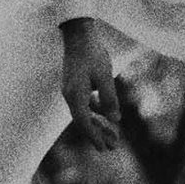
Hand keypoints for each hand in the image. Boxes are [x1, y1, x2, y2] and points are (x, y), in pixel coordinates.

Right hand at [59, 18, 120, 150]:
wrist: (78, 35)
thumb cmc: (92, 54)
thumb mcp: (105, 76)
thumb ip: (109, 98)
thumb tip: (114, 119)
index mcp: (75, 94)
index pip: (83, 121)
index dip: (94, 136)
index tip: (103, 148)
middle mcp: (70, 94)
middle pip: (83, 120)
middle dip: (98, 134)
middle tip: (111, 148)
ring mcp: (71, 90)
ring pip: (84, 113)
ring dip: (98, 124)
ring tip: (112, 135)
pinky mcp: (74, 84)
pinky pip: (84, 103)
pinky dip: (95, 111)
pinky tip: (106, 114)